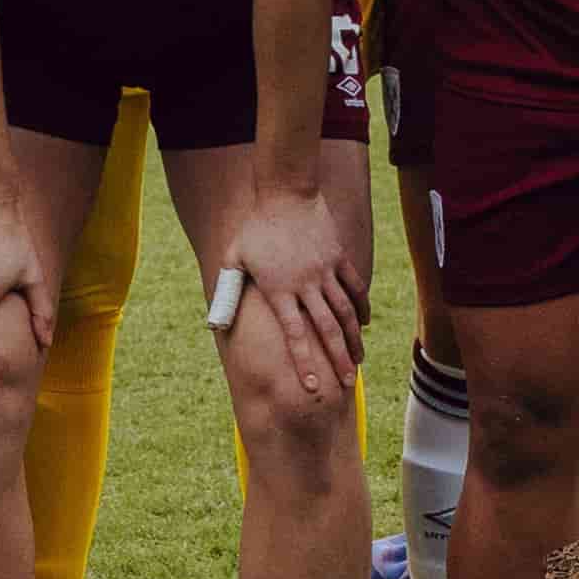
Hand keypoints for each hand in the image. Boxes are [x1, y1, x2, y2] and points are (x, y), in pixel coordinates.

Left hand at [221, 178, 361, 403]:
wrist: (286, 191)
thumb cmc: (255, 227)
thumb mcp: (234, 258)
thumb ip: (227, 291)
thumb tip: (214, 324)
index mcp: (279, 289)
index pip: (294, 334)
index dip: (303, 362)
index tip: (312, 386)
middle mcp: (306, 284)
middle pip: (327, 329)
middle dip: (337, 360)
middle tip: (346, 385)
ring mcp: (326, 271)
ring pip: (346, 312)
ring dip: (353, 340)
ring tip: (358, 362)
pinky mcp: (339, 258)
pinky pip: (354, 288)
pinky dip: (361, 308)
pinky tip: (363, 325)